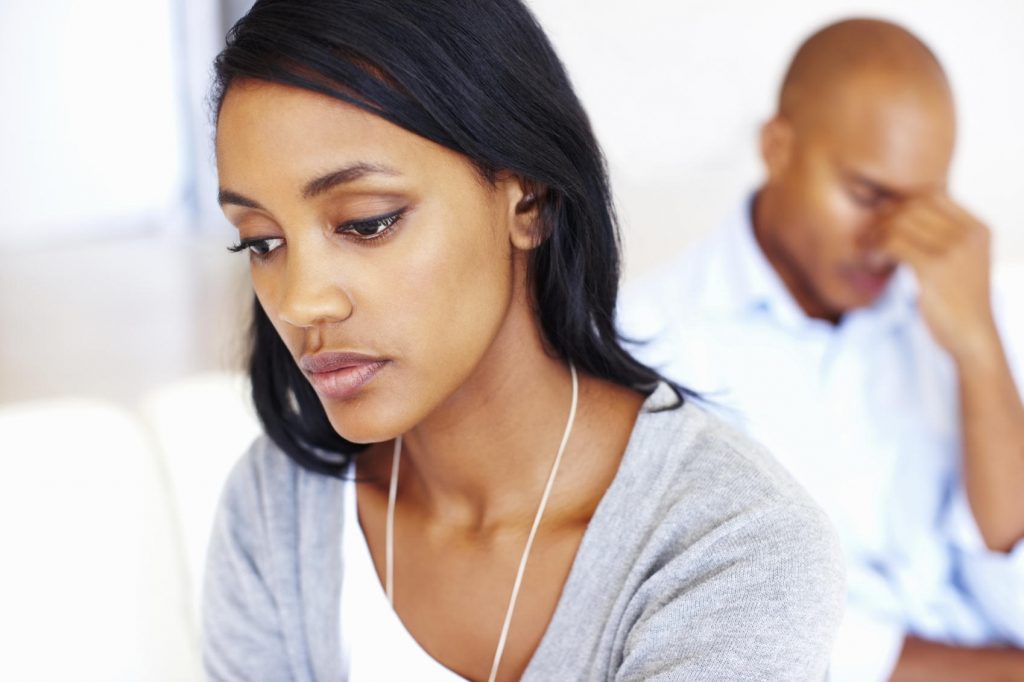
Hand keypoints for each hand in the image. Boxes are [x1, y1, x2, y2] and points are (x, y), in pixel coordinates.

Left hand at [878, 194, 998, 361]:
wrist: (973, 338)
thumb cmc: (959, 302)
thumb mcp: (962, 262)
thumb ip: (944, 237)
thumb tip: (902, 212)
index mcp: (977, 228)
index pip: (932, 195)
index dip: (902, 204)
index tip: (885, 223)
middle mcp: (968, 233)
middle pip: (913, 205)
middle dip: (884, 218)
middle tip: (869, 238)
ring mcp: (953, 249)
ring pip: (899, 221)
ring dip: (876, 234)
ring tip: (869, 253)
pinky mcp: (933, 268)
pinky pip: (892, 243)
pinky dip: (875, 250)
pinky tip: (872, 264)